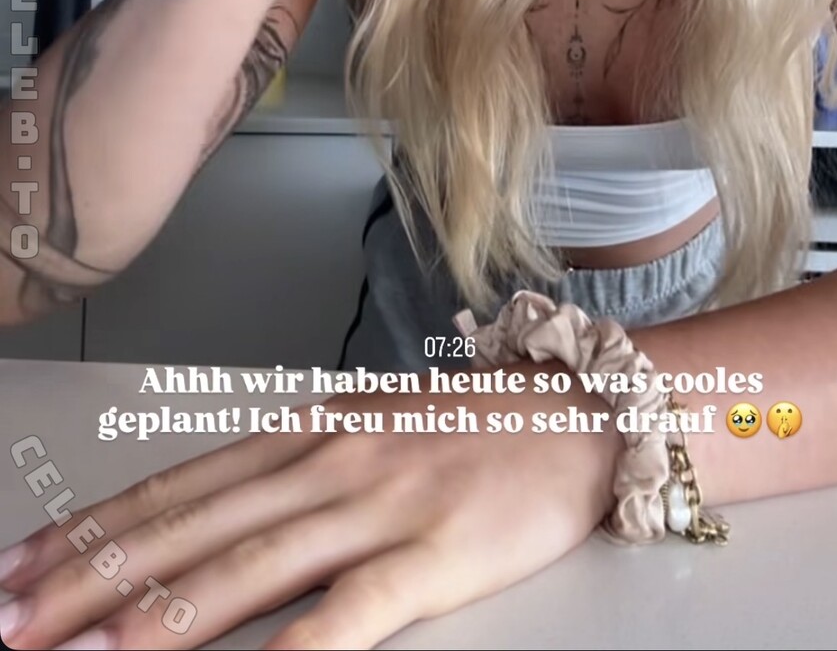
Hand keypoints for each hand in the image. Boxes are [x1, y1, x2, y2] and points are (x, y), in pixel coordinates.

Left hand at [0, 368, 615, 650]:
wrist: (581, 408)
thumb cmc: (472, 423)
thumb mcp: (366, 424)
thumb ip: (291, 466)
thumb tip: (212, 510)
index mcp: (303, 428)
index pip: (176, 485)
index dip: (93, 529)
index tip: (23, 566)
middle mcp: (323, 459)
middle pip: (189, 528)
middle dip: (91, 579)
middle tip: (14, 620)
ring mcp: (375, 504)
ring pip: (247, 566)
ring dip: (159, 616)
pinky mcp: (431, 552)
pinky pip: (350, 611)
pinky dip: (296, 650)